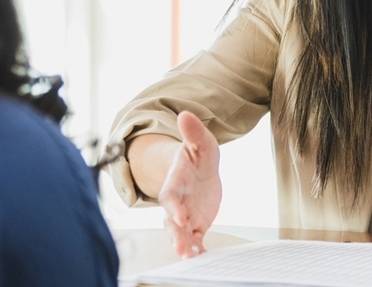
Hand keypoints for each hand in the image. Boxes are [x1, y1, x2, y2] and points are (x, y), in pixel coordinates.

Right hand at [160, 111, 222, 258]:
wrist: (198, 171)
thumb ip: (193, 132)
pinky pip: (194, 240)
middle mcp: (177, 203)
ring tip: (189, 257)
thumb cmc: (196, 156)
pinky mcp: (195, 225)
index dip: (173, 207)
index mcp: (175, 183)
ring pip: (180, 234)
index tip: (179, 217)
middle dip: (175, 235)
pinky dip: (196, 249)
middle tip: (181, 248)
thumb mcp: (200, 142)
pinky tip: (202, 257)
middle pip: (171, 221)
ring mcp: (185, 215)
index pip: (170, 197)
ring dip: (183, 246)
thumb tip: (186, 115)